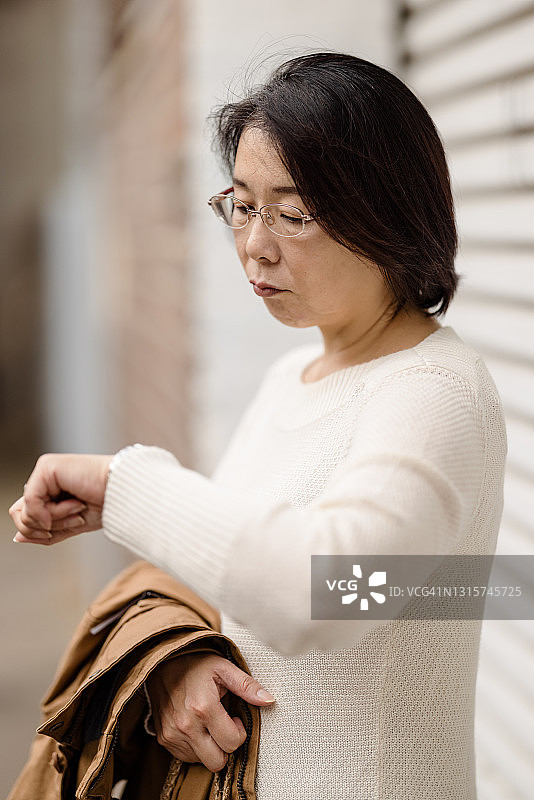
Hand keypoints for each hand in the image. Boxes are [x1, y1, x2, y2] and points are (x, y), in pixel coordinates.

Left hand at [9, 453, 112, 543]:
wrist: (124, 492)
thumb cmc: (106, 504)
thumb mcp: (71, 524)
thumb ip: (45, 531)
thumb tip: (17, 537)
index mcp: (50, 489)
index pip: (25, 515)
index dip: (39, 531)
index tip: (66, 529)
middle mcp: (45, 477)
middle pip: (20, 516)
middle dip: (46, 527)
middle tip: (75, 517)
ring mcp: (45, 470)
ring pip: (25, 511)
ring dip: (54, 519)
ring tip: (78, 508)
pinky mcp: (47, 467)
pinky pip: (32, 501)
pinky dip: (51, 512)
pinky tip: (74, 505)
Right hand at [146, 652, 274, 771]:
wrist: (162, 662)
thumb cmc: (196, 664)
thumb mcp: (224, 668)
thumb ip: (247, 686)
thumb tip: (269, 700)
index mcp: (203, 708)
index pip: (232, 743)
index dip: (239, 732)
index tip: (234, 717)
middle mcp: (186, 726)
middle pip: (217, 762)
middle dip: (226, 747)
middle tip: (223, 725)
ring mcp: (172, 735)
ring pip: (202, 761)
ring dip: (210, 747)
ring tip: (208, 723)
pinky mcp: (164, 740)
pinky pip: (187, 757)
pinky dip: (196, 747)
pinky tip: (196, 726)